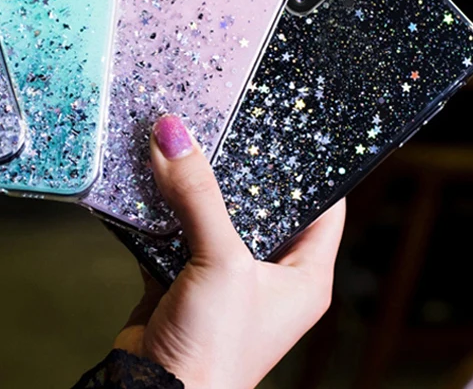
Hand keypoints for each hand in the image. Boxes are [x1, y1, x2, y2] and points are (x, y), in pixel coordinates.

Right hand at [115, 114, 344, 388]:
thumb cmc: (215, 352)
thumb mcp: (221, 263)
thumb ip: (198, 195)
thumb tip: (174, 135)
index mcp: (302, 274)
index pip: (322, 205)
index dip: (311, 165)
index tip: (289, 125)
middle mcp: (266, 272)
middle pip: (258, 201)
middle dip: (236, 165)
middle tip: (222, 121)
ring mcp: (223, 274)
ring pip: (211, 212)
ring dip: (192, 183)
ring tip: (181, 139)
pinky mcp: (181, 275)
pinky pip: (174, 227)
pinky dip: (160, 205)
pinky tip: (150, 176)